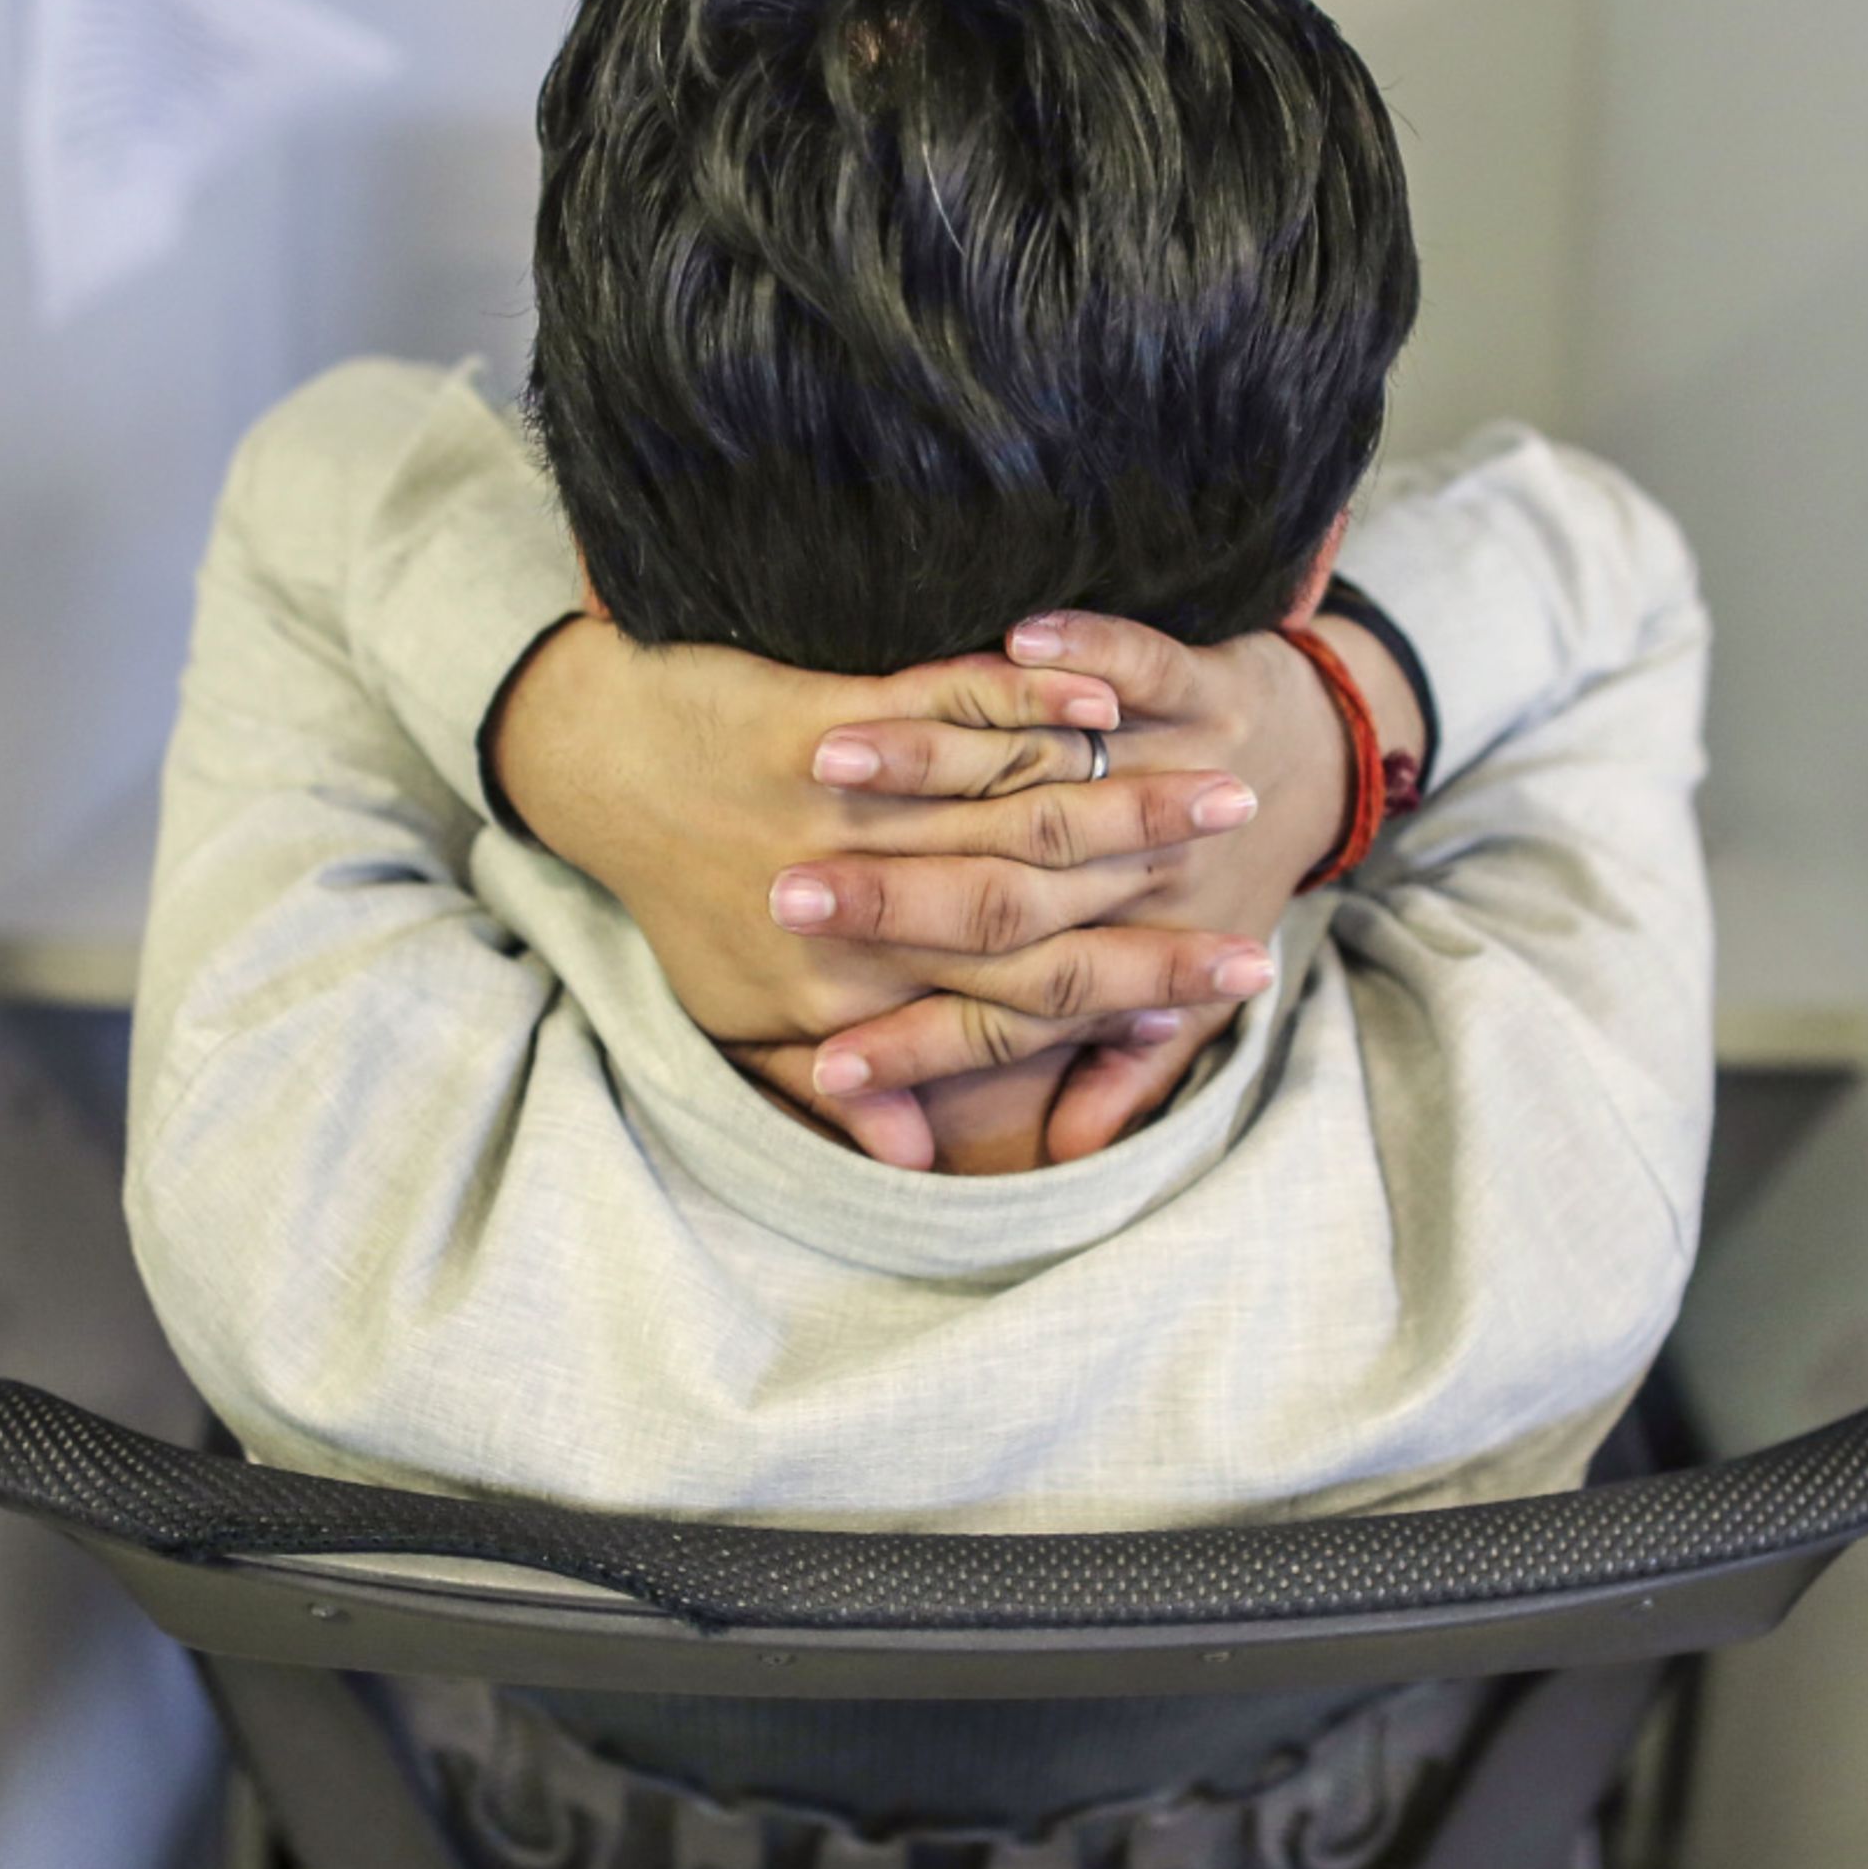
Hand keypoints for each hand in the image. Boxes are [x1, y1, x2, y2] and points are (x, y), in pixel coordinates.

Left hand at [494, 619, 1281, 1161]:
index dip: (1148, 992)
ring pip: (1007, 806)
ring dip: (1129, 795)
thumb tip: (914, 1164)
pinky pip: (941, 709)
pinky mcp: (819, 723)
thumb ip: (836, 1081)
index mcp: (850, 992)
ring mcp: (838, 815)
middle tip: (1269, 878)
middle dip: (1168, 887)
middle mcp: (854, 911)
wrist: (598, 769)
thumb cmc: (683, 894)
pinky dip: (1028, 704)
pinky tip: (1102, 704)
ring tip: (1227, 784)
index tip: (1244, 978)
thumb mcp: (744, 1014)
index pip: (1026, 1003)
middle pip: (1044, 904)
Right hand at [772, 609, 1421, 1163]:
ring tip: (840, 756)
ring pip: (1059, 773)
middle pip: (1009, 900)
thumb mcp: (1177, 998)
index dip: (914, 1050)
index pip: (1004, 1016)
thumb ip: (1113, 1072)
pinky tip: (1023, 634)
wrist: (1319, 764)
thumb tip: (1061, 1154)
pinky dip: (1088, 648)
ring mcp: (1171, 773)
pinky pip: (1141, 659)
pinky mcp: (1201, 686)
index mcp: (1116, 950)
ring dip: (930, 772)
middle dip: (885, 902)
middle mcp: (1146, 872)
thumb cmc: (1212, 889)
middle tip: (790, 901)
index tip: (831, 1067)